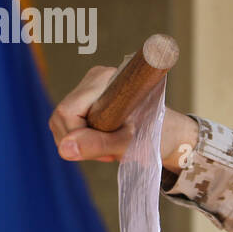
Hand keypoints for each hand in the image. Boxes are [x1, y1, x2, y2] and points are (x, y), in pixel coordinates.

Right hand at [49, 67, 199, 173]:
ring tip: (111, 147)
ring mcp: (89, 89)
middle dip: (81, 141)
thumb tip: (65, 148)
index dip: (79, 137)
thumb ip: (97, 144)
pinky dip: (86, 138)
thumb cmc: (156, 135)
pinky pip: (71, 125)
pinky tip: (106, 141)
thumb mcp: (128, 143)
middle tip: (110, 152)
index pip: (67, 113)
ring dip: (84, 142)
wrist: (170, 133)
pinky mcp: (88, 100)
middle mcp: (94, 79)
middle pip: (62, 118)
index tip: (105, 150)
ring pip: (64, 123)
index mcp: (104, 80)